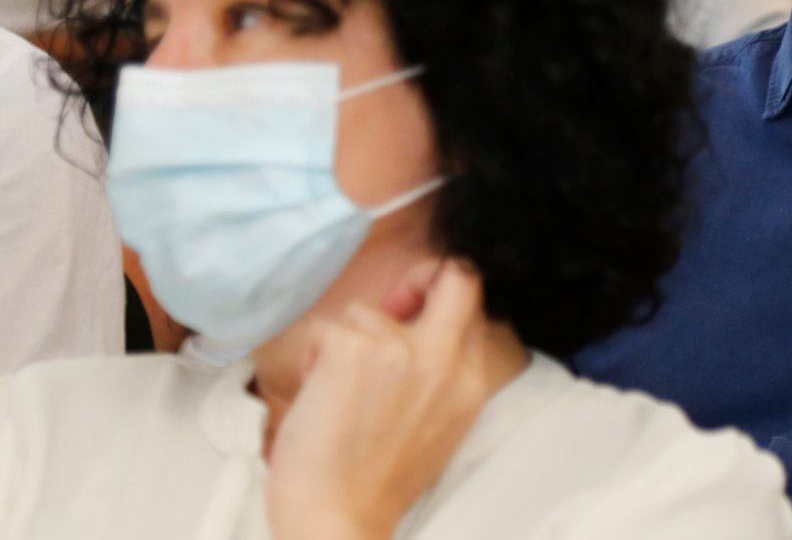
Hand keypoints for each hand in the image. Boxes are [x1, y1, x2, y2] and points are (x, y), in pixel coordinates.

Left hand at [266, 262, 502, 539]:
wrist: (336, 518)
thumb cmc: (374, 480)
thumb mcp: (435, 422)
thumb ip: (435, 370)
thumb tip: (406, 314)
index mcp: (471, 381)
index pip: (477, 307)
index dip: (444, 298)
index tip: (417, 311)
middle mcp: (445, 358)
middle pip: (457, 275)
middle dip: (423, 276)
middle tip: (393, 307)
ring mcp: (401, 349)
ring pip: (367, 311)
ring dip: (345, 342)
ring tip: (336, 391)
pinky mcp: (353, 348)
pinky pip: (327, 329)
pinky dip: (313, 358)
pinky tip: (315, 395)